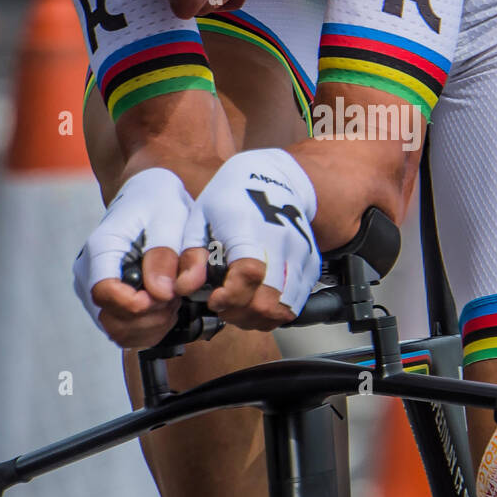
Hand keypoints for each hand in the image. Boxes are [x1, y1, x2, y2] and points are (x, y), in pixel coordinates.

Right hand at [74, 167, 207, 347]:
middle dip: (152, 315)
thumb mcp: (169, 217)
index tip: (164, 295)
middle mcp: (89, 272)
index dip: (136, 305)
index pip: (103, 293)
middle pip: (112, 320)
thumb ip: (164, 254)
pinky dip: (150, 328)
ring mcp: (95, 290)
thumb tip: (160, 292)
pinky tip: (165, 307)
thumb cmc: (157, 200)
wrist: (146, 195)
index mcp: (101, 248)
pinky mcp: (107, 303)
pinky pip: (125, 332)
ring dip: (153, 324)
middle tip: (175, 293)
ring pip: (119, 332)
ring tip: (172, 298)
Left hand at [197, 149, 321, 328]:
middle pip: (269, 300)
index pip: (249, 274)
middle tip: (224, 304)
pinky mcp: (311, 264)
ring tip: (240, 306)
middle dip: (241, 313)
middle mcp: (282, 241)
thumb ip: (191, 256)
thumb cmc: (231, 200)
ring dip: (259, 317)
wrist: (271, 179)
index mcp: (250, 227)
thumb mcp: (199, 218)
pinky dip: (276, 312)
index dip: (231, 296)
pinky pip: (297, 303)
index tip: (214, 298)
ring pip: (286, 309)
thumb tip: (184, 288)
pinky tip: (257, 300)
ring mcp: (300, 254)